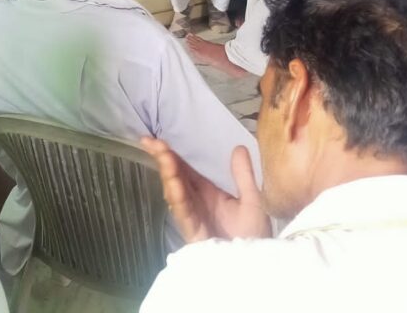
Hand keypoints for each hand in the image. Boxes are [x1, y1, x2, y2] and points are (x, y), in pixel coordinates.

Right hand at [141, 138, 270, 242]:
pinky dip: (178, 199)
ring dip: (169, 175)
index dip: (169, 154)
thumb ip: (244, 176)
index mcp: (206, 193)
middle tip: (150, 142)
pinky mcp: (195, 233)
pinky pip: (185, 214)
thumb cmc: (252, 236)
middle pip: (175, 177)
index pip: (184, 169)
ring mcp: (193, 217)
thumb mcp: (252, 201)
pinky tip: (174, 185)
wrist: (256, 266)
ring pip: (176, 193)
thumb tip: (239, 147)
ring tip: (164, 157)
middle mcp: (196, 203)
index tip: (154, 139)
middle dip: (163, 159)